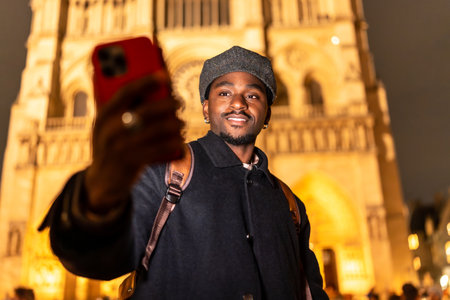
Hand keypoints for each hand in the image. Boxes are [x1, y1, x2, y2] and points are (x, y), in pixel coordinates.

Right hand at [85, 71, 183, 213]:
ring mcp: (121, 147)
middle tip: (179, 101)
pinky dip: (175, 144)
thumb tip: (128, 78)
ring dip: (175, 124)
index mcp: (104, 114)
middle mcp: (110, 129)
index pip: (126, 92)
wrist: (102, 182)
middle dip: (168, 103)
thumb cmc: (110, 144)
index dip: (147, 81)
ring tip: (181, 123)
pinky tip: (181, 142)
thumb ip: (116, 105)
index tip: (165, 74)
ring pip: (158, 130)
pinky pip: (161, 149)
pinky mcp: (133, 162)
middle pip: (147, 110)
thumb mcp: (105, 125)